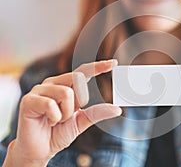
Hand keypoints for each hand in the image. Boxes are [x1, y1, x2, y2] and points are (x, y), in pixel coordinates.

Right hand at [3, 59, 120, 166]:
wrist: (40, 150)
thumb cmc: (58, 133)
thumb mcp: (81, 121)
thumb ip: (97, 113)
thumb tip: (117, 109)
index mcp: (65, 86)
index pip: (83, 72)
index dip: (98, 67)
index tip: (113, 63)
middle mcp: (53, 83)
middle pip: (77, 79)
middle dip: (78, 102)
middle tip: (67, 116)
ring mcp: (39, 90)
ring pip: (66, 93)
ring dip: (65, 113)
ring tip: (55, 120)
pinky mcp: (29, 100)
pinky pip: (51, 104)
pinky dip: (54, 118)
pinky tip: (47, 122)